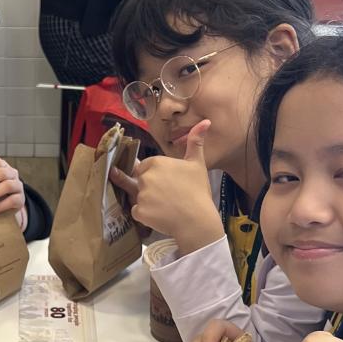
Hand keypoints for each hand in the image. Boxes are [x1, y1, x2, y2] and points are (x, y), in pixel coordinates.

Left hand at [110, 119, 221, 250]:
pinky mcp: (139, 211)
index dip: (155, 175)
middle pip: (140, 181)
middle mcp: (145, 177)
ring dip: (148, 201)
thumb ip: (195, 142)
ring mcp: (141, 195)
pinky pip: (137, 212)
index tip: (168, 183)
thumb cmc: (198, 191)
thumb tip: (206, 121)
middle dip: (149, 187)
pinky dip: (146, 215)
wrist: (197, 220)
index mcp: (156, 162)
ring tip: (166, 206)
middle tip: (168, 195)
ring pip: (138, 196)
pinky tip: (161, 215)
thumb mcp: (197, 164)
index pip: (145, 166)